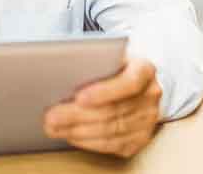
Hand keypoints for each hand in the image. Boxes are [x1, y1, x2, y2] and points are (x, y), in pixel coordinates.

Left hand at [44, 58, 161, 157]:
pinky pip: (112, 145)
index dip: (104, 92)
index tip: (79, 97)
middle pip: (114, 110)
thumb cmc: (115, 67)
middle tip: (52, 115)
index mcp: (145, 70)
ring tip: (55, 126)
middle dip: (79, 114)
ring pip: (111, 130)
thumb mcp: (109, 56)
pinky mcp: (140, 138)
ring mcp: (147, 119)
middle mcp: (150, 96)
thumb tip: (62, 69)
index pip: (129, 82)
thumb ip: (94, 61)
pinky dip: (88, 142)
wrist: (136, 84)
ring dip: (78, 130)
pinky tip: (71, 135)